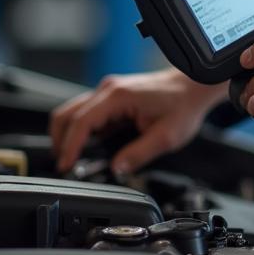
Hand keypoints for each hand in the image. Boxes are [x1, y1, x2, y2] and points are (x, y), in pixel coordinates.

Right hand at [49, 68, 226, 174]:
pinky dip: (80, 130)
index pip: (81, 122)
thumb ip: (139, 154)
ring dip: (68, 135)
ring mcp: (108, 91)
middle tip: (64, 166)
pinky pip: (86, 113)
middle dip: (60, 141)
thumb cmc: (183, 105)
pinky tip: (88, 147)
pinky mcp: (112, 96)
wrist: (193, 86)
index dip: (69, 146)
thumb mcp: (167, 136)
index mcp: (119, 96)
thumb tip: (117, 169)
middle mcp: (109, 89)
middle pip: (67, 114)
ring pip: (73, 112)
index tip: (65, 165)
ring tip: (72, 159)